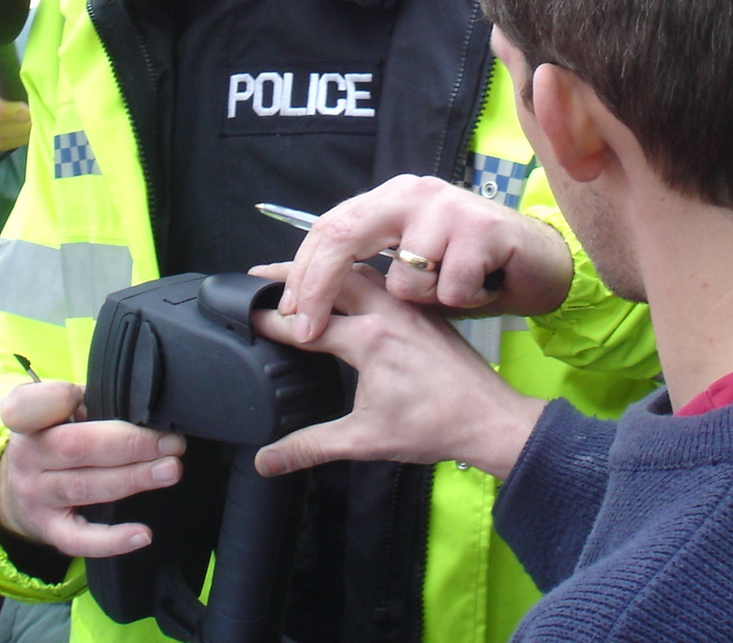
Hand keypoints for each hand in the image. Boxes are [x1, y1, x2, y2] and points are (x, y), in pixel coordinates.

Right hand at [0, 380, 184, 557]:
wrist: (16, 488)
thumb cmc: (53, 436)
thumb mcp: (58, 409)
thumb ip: (87, 401)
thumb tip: (140, 404)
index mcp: (27, 419)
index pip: (31, 406)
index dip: (59, 398)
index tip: (99, 395)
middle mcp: (27, 457)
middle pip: (78, 447)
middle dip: (130, 443)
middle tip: (171, 442)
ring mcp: (36, 497)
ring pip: (86, 487)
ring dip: (133, 478)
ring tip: (170, 470)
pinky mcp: (49, 530)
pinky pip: (79, 540)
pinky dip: (112, 540)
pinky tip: (143, 534)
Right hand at [253, 269, 541, 479]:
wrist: (489, 419)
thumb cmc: (433, 427)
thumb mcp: (365, 439)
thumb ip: (311, 447)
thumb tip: (267, 461)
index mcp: (368, 340)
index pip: (306, 322)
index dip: (270, 320)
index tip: (242, 317)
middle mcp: (386, 312)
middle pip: (329, 279)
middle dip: (290, 275)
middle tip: (256, 275)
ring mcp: (405, 305)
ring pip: (356, 272)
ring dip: (324, 270)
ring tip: (293, 271)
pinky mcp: (420, 308)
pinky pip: (379, 277)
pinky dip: (352, 273)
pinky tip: (343, 280)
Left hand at [267, 175, 572, 342]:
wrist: (540, 260)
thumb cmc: (469, 266)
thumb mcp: (412, 262)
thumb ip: (369, 266)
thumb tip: (307, 297)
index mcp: (390, 199)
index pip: (330, 225)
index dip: (304, 268)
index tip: (288, 309)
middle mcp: (413, 194)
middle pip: (345, 235)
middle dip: (320, 287)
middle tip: (305, 328)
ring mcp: (447, 208)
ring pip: (405, 279)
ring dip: (427, 302)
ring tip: (453, 289)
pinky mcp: (482, 229)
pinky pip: (451, 289)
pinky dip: (465, 301)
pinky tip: (482, 285)